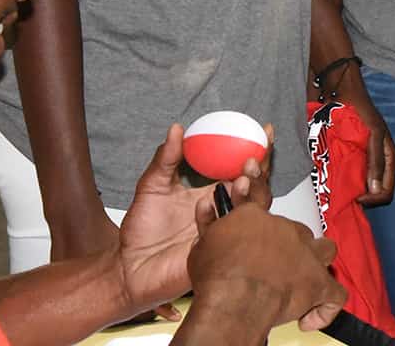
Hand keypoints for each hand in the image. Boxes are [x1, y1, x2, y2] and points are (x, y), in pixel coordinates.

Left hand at [117, 124, 271, 317]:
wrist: (130, 266)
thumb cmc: (142, 227)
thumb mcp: (152, 185)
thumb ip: (166, 158)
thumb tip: (176, 128)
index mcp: (212, 190)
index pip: (241, 167)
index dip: (258, 150)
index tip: (265, 131)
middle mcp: (222, 210)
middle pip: (255, 188)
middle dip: (260, 173)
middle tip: (250, 162)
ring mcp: (223, 231)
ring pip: (250, 211)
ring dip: (249, 193)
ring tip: (239, 181)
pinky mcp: (216, 252)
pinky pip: (226, 234)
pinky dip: (218, 215)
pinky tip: (203, 204)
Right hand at [187, 203, 346, 334]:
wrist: (233, 299)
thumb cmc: (216, 276)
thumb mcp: (203, 243)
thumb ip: (211, 225)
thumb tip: (209, 209)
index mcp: (257, 216)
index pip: (262, 198)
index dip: (260, 201)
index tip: (255, 215)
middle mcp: (285, 230)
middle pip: (296, 230)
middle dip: (288, 244)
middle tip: (273, 262)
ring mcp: (305, 256)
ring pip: (325, 249)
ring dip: (317, 261)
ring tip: (304, 275)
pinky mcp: (316, 284)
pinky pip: (335, 295)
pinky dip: (326, 308)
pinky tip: (309, 318)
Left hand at [318, 70, 394, 204]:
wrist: (340, 89)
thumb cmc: (360, 107)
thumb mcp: (373, 134)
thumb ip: (376, 161)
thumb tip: (376, 190)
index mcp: (388, 158)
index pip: (386, 191)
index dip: (373, 199)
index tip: (356, 198)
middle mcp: (376, 161)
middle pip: (373, 191)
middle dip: (361, 196)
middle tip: (345, 195)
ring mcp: (362, 157)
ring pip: (359, 184)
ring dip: (349, 188)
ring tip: (337, 187)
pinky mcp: (348, 153)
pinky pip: (346, 173)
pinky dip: (340, 178)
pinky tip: (331, 176)